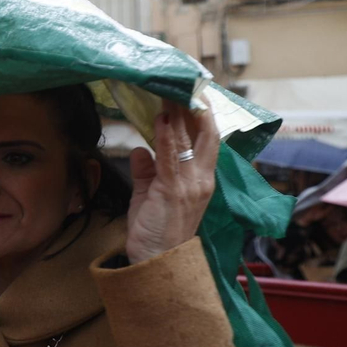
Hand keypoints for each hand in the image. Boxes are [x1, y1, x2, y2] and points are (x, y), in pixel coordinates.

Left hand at [125, 99, 217, 263]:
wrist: (157, 262)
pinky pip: (169, 158)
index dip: (201, 117)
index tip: (193, 94)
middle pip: (203, 134)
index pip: (205, 141)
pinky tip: (161, 119)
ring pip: (187, 141)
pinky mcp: (173, 190)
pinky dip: (165, 136)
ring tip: (169, 91)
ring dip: (177, 114)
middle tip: (184, 83)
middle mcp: (201, 179)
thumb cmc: (154, 232)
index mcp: (200, 179)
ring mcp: (190, 184)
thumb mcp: (148, 196)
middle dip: (194, 108)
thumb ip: (147, 172)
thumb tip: (140, 150)